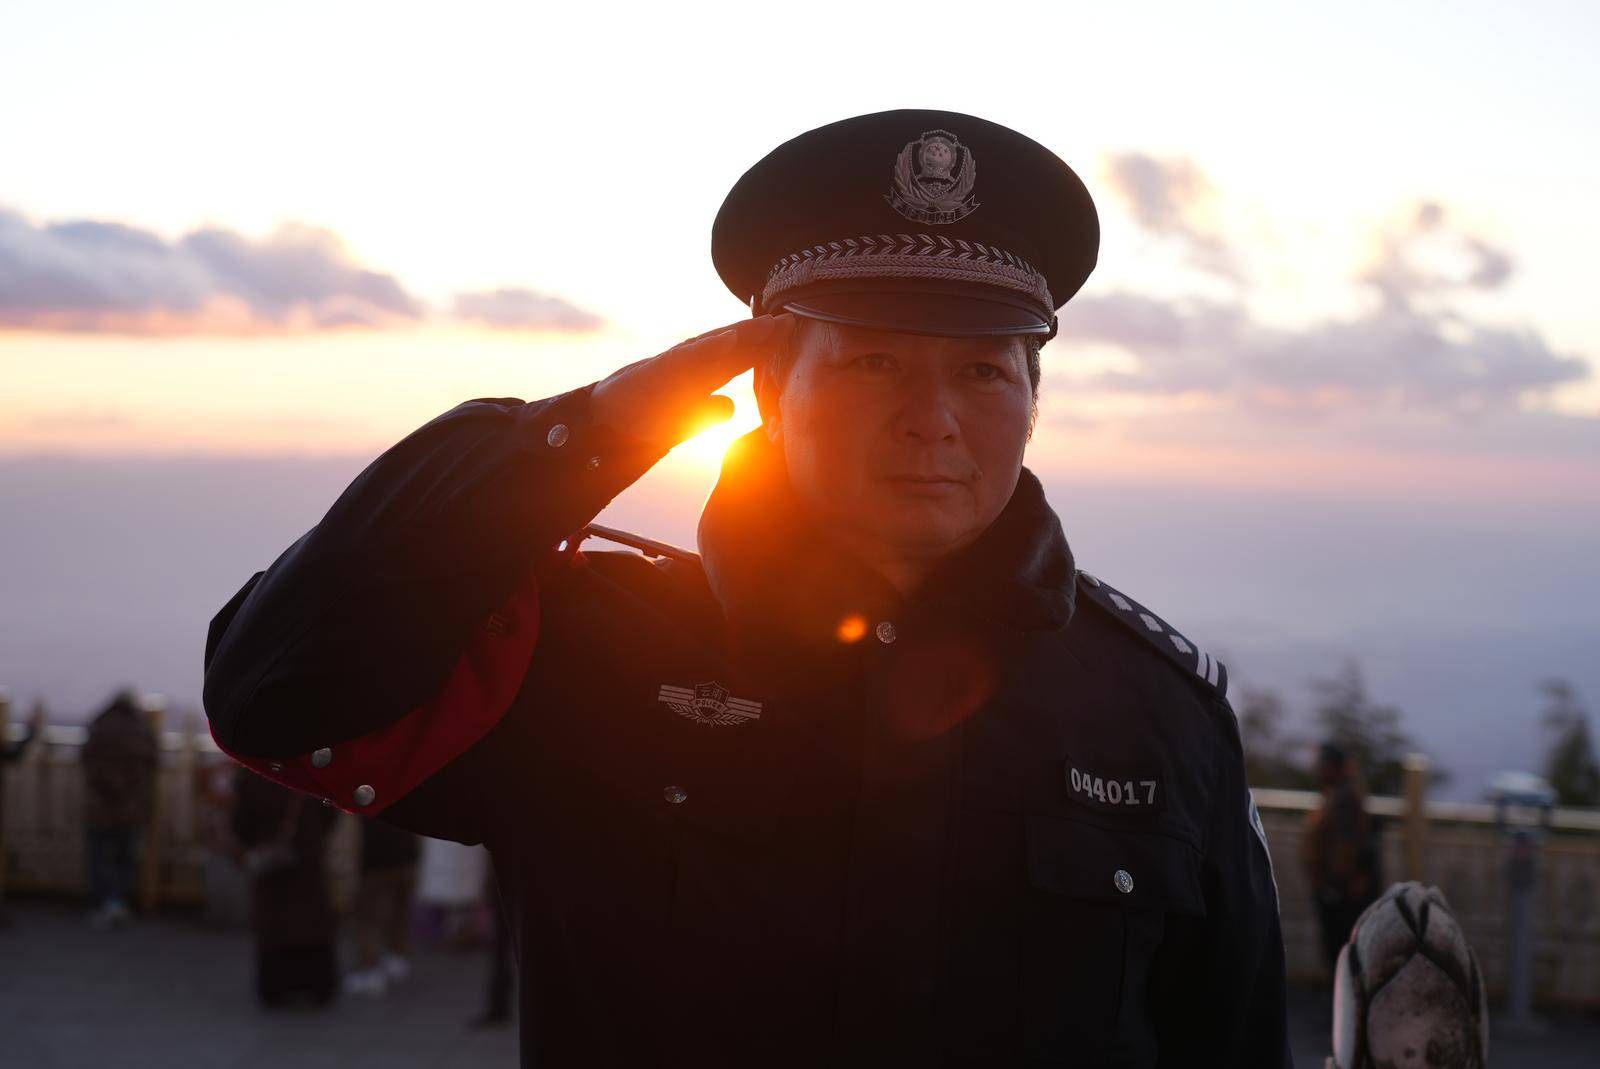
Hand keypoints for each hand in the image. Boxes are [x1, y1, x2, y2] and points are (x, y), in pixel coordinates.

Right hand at [590, 314, 792, 447]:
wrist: (610, 424)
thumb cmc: (648, 419)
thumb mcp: (687, 421)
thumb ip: (710, 412)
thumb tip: (732, 406)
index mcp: (702, 376)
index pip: (741, 358)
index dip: (766, 346)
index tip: (792, 334)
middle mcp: (693, 365)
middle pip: (734, 345)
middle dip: (762, 333)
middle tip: (791, 319)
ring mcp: (676, 365)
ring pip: (715, 344)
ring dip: (743, 333)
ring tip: (769, 323)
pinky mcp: (659, 369)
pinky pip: (688, 356)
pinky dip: (710, 347)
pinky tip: (730, 339)